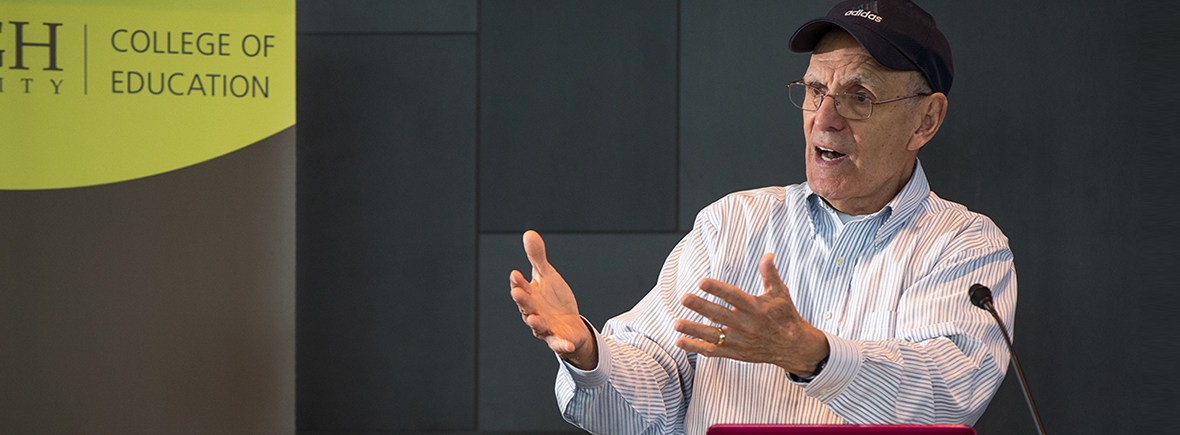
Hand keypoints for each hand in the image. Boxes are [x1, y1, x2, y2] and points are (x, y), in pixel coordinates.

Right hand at [510, 230, 596, 368]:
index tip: (515, 273)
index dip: (518, 282)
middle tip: (517, 292)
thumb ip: (537, 258)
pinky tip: (567, 345)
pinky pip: (559, 343)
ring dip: (535, 323)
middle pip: (526, 307)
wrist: (569, 324)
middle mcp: (534, 313)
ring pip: (538, 327)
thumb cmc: (554, 299)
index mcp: (530, 296)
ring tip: (533, 319)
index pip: (521, 288)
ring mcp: (545, 328)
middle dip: (522, 300)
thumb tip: (529, 233)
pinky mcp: (558, 340)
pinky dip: (562, 345)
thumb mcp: (547, 276)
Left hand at [673, 253, 828, 375]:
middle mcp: (746, 325)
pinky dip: (696, 348)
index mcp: (756, 308)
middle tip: (684, 298)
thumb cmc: (785, 316)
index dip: (718, 289)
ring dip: (694, 329)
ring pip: (713, 335)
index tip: (702, 282)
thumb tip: (767, 254)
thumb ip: (770, 274)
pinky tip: (680, 341)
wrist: (793, 347)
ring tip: (676, 323)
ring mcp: (739, 341)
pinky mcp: (735, 353)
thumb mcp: (780, 293)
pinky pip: (713, 351)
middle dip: (701, 307)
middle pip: (720, 315)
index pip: (734, 297)